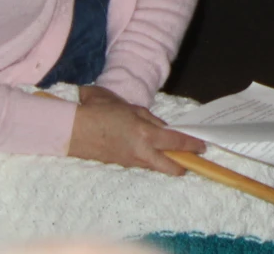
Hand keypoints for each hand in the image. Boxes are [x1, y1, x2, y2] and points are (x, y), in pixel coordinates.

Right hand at [68, 85, 205, 173]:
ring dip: (165, 164)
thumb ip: (148, 118)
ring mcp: (129, 160)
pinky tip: (149, 155)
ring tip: (173, 159)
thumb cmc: (99, 110)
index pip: (175, 142)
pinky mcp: (118, 164)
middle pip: (168, 165)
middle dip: (182, 166)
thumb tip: (162, 127)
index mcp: (145, 133)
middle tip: (191, 162)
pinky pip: (139, 163)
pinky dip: (148, 161)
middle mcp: (140, 150)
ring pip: (153, 166)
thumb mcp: (128, 107)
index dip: (191, 145)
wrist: (71, 130)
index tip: (202, 146)